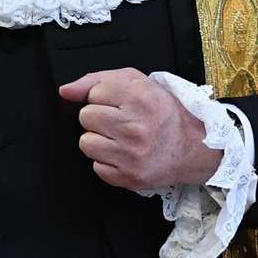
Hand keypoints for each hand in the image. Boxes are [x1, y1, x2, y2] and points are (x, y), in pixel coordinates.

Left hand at [60, 68, 213, 190]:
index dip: (104, 97)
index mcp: (141, 97)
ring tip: (120, 139)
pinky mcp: (128, 177)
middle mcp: (136, 126)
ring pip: (86, 143)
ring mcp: (131, 154)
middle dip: (99, 118)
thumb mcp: (138, 84)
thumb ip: (98, 80)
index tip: (122, 103)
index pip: (94, 93)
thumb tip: (65, 91)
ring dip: (100, 141)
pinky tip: (125, 155)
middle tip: (121, 122)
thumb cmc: (163, 114)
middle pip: (86, 117)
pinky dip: (107, 161)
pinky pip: (96, 166)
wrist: (192, 149)